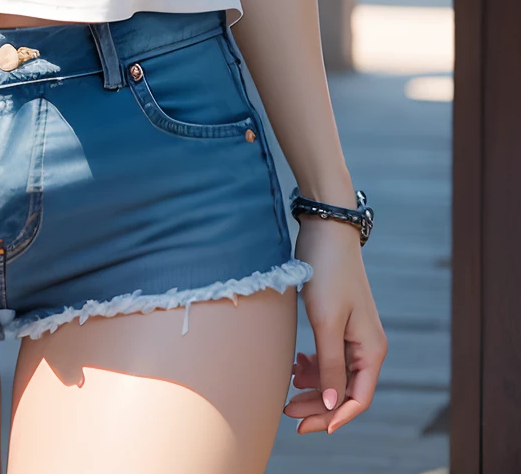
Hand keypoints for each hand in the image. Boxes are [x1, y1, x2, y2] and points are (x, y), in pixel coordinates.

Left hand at [283, 218, 386, 433]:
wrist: (325, 231)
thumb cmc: (326, 274)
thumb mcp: (325, 322)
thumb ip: (330, 365)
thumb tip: (333, 406)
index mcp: (371, 351)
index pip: (357, 399)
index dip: (334, 417)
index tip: (306, 427)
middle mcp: (367, 347)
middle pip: (344, 391)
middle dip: (317, 405)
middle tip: (286, 412)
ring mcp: (353, 335)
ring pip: (334, 375)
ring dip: (312, 386)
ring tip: (287, 388)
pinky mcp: (337, 322)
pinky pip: (328, 356)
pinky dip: (312, 365)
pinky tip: (295, 365)